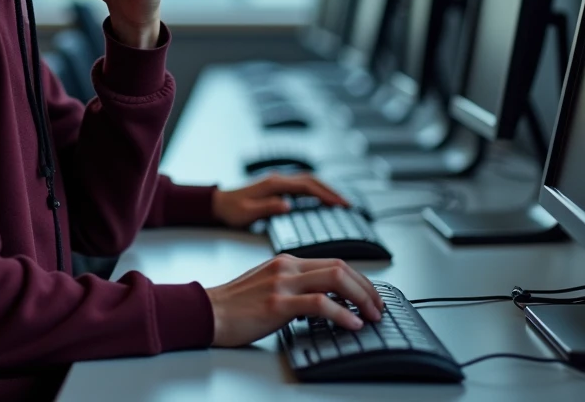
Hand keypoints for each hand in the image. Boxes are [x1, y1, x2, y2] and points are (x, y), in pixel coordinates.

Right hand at [205, 254, 383, 346]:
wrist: (207, 311)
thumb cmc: (235, 304)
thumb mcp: (268, 284)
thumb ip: (294, 285)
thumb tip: (325, 299)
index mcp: (286, 261)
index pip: (334, 262)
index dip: (359, 279)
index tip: (370, 296)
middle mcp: (287, 266)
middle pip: (340, 267)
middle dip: (366, 288)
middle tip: (377, 307)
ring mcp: (282, 283)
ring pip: (335, 279)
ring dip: (360, 298)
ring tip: (371, 315)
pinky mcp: (277, 303)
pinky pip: (319, 303)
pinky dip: (342, 313)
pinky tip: (351, 324)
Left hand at [211, 173, 350, 227]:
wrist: (217, 203)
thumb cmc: (230, 210)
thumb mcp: (246, 213)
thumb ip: (267, 208)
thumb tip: (287, 205)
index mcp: (274, 184)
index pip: (306, 186)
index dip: (325, 194)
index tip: (340, 204)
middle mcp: (278, 179)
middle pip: (311, 180)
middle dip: (331, 191)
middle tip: (347, 204)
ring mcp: (278, 182)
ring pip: (308, 182)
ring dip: (324, 190)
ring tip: (339, 202)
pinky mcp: (276, 187)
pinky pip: (301, 186)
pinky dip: (315, 191)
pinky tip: (321, 200)